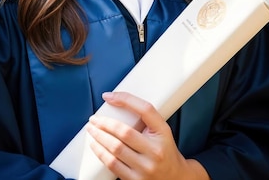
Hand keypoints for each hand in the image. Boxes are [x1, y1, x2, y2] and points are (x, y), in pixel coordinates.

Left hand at [86, 91, 209, 179]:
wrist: (176, 178)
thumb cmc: (165, 150)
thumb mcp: (161, 130)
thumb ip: (145, 117)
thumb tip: (116, 101)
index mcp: (163, 133)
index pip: (146, 110)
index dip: (125, 100)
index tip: (108, 96)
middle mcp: (155, 151)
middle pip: (124, 132)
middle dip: (104, 123)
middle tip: (93, 119)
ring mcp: (146, 168)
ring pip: (116, 149)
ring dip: (99, 138)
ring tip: (91, 130)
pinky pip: (113, 165)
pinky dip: (101, 154)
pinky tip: (95, 146)